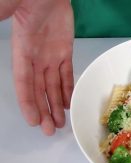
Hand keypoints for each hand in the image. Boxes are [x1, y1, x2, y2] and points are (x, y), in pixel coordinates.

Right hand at [12, 0, 73, 134]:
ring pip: (53, 85)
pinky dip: (67, 88)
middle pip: (40, 90)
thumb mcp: (9, 9)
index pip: (24, 84)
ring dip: (56, 104)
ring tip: (60, 122)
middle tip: (51, 130)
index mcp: (22, 53)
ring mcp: (51, 56)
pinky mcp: (65, 51)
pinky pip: (67, 73)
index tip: (34, 121)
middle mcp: (36, 59)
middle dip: (44, 110)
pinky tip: (68, 102)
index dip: (28, 103)